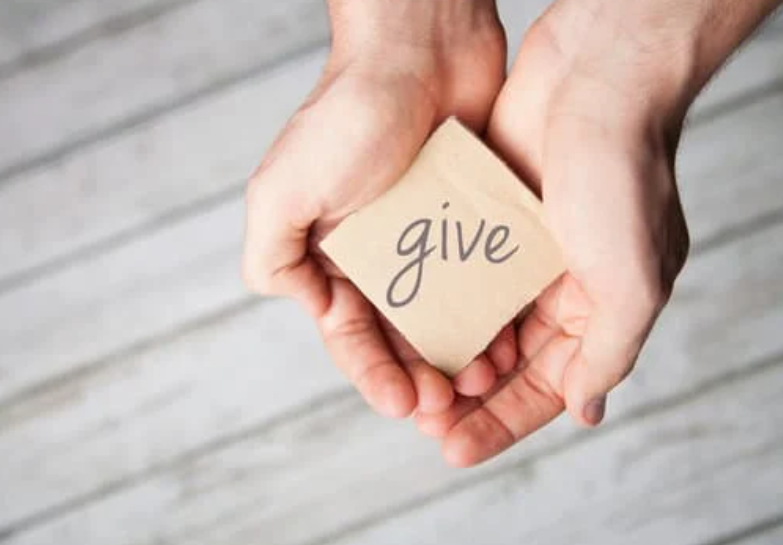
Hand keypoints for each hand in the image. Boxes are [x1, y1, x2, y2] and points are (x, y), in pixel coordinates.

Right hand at [243, 1, 515, 417]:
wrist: (419, 49)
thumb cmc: (345, 116)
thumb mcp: (281, 191)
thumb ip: (273, 258)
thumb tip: (305, 310)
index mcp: (333, 256)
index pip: (351, 334)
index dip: (374, 375)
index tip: (406, 403)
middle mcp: (381, 255)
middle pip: (403, 337)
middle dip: (422, 377)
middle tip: (449, 405)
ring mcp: (429, 241)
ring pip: (447, 318)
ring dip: (460, 356)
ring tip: (484, 378)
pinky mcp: (471, 222)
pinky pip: (484, 282)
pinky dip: (493, 315)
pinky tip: (509, 339)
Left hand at [416, 0, 698, 465]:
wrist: (593, 80)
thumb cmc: (623, 178)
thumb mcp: (632, 282)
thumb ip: (609, 353)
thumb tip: (586, 412)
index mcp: (599, 310)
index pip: (546, 387)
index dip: (502, 422)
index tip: (453, 448)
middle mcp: (559, 289)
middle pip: (504, 365)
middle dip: (466, 397)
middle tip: (424, 420)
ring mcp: (519, 256)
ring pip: (475, 325)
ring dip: (446, 355)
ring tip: (409, 381)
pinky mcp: (487, 221)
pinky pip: (456, 277)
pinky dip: (436, 304)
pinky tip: (406, 324)